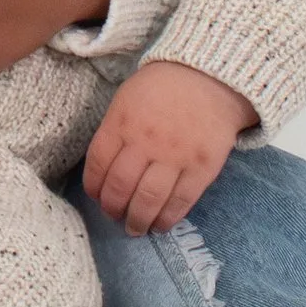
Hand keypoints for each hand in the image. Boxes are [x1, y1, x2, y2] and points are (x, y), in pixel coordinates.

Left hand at [81, 61, 255, 234]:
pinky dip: (167, 218)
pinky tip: (161, 224)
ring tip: (136, 228)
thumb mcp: (127, 98)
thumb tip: (104, 169)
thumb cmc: (163, 87)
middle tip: (115, 216)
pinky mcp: (202, 168)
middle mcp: (145, 142)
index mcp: (121, 122)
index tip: (97, 197)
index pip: (98, 165)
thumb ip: (115, 131)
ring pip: (148, 200)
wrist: (211, 78)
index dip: (94, 188)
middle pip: (120, 188)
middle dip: (113, 209)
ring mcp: (175, 156)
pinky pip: (180, 201)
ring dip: (138, 220)